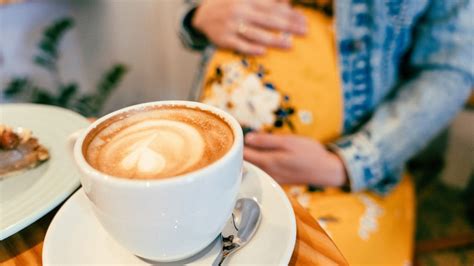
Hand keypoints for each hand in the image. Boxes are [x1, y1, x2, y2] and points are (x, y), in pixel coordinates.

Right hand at [192, 0, 306, 54]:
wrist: (202, 15)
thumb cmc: (229, 6)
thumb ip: (265, 1)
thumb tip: (286, 3)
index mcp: (247, 0)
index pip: (272, 7)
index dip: (289, 13)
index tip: (303, 20)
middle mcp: (240, 12)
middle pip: (268, 20)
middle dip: (288, 26)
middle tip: (304, 31)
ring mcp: (231, 26)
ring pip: (256, 34)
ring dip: (274, 40)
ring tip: (289, 45)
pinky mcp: (224, 39)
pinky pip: (239, 45)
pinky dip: (251, 48)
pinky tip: (264, 52)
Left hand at [244, 132, 347, 186]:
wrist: (327, 170)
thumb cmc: (309, 153)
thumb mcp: (288, 141)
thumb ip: (266, 141)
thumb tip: (247, 138)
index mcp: (268, 162)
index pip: (243, 155)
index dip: (238, 143)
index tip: (237, 134)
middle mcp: (267, 174)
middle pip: (246, 162)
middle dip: (243, 150)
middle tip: (243, 137)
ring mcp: (272, 178)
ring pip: (254, 167)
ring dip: (252, 156)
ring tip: (255, 144)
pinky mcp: (278, 180)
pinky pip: (263, 171)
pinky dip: (261, 162)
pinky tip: (267, 154)